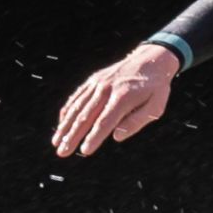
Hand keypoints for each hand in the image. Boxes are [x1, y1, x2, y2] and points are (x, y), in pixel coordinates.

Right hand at [53, 43, 179, 156]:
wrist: (150, 59)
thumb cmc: (155, 88)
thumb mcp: (155, 106)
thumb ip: (137, 121)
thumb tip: (116, 137)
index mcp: (122, 97)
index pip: (105, 121)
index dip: (94, 137)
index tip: (85, 151)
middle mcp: (106, 89)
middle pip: (86, 116)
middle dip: (72, 136)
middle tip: (62, 153)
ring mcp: (97, 83)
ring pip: (77, 107)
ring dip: (65, 126)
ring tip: (56, 142)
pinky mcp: (93, 80)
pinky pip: (77, 97)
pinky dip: (68, 111)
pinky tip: (62, 124)